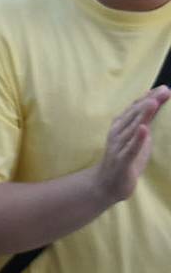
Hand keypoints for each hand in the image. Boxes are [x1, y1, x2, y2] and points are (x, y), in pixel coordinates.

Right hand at [94, 87, 168, 208]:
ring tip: (153, 103)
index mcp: (121, 125)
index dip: (149, 97)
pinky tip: (143, 129)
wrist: (107, 183)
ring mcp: (119, 146)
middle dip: (149, 102)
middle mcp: (118, 132)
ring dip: (143, 115)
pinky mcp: (122, 160)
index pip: (136, 109)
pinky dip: (137, 138)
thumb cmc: (125, 158)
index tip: (164, 88)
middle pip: (135, 114)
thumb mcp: (138, 138)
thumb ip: (144, 122)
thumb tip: (155, 104)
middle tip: (163, 91)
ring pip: (132, 128)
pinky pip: (130, 148)